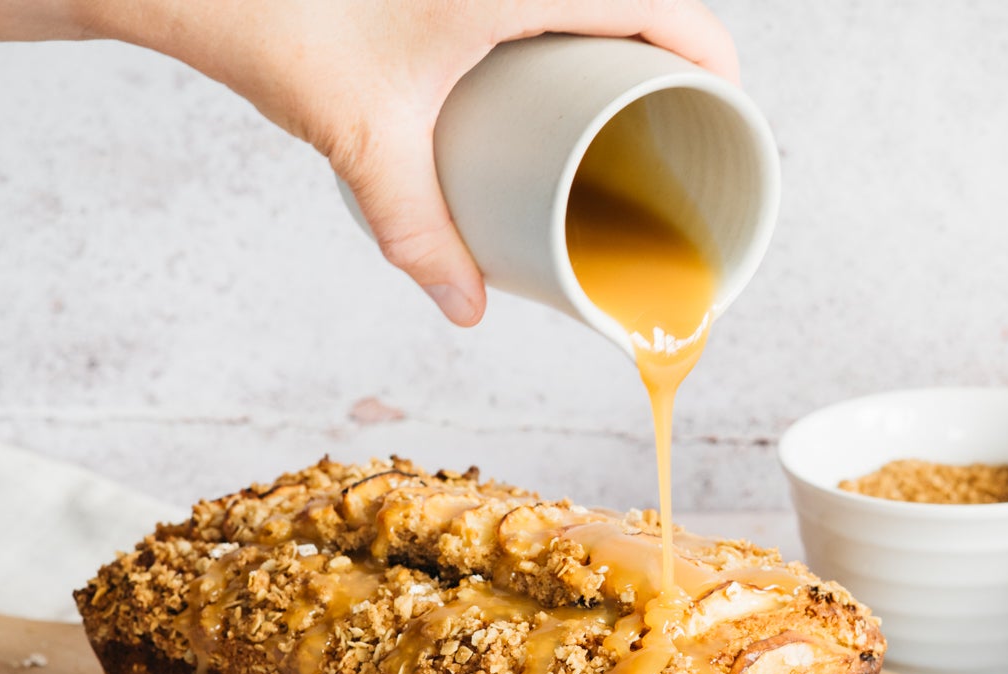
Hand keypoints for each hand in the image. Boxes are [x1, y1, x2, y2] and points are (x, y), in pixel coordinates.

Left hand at [86, 0, 738, 325]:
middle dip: (678, 57)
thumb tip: (466, 308)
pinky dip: (582, 20)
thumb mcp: (366, 141)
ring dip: (629, 35)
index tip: (728, 118)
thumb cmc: (280, 24)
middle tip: (680, 129)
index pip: (666, 8)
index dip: (716, 64)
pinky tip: (576, 60)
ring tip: (636, 107)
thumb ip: (418, 232)